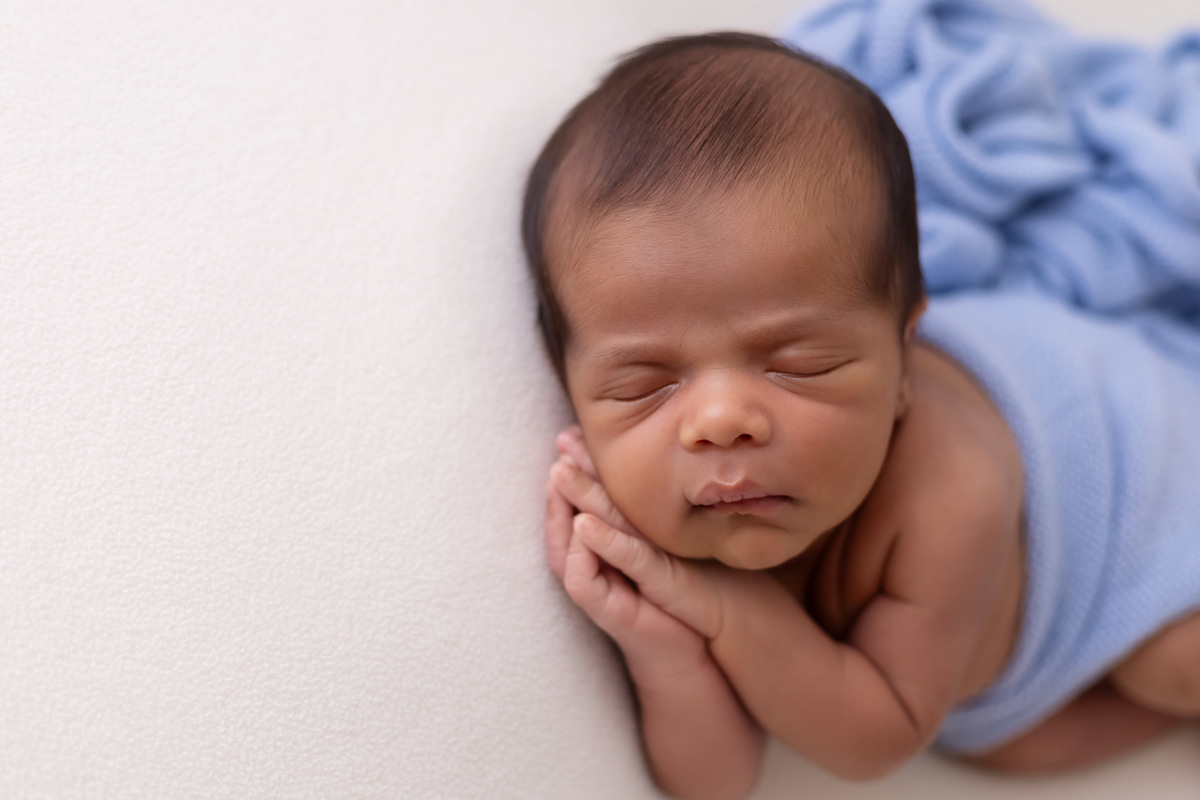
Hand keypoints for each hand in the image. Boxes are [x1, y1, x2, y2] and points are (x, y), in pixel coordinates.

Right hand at [546, 428, 729, 683]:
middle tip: (562, 443)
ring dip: (561, 509)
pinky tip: (581, 527)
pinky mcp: (604, 611)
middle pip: (564, 514)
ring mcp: (592, 586)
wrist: (689, 646)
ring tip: (560, 473)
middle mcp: (587, 562)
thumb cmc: (672, 590)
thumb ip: (642, 512)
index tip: (573, 433)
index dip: (574, 467)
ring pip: (566, 542)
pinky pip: (582, 579)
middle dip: (563, 478)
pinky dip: (580, 553)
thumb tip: (644, 464)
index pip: (576, 500)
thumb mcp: (657, 542)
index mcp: (597, 545)